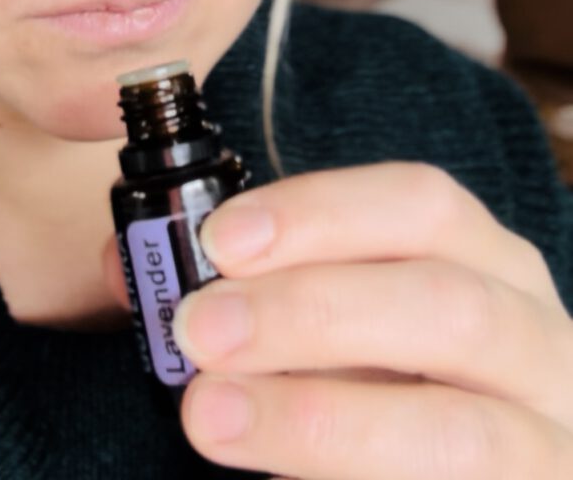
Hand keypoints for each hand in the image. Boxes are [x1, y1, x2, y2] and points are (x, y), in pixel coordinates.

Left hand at [169, 162, 572, 478]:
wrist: (469, 471)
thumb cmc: (391, 384)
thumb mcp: (329, 324)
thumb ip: (246, 292)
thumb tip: (126, 263)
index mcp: (487, 264)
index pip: (421, 204)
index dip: (319, 212)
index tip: (220, 240)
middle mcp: (534, 337)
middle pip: (446, 303)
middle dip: (310, 311)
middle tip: (202, 330)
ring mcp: (551, 439)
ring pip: (459, 430)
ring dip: (319, 418)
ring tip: (211, 415)